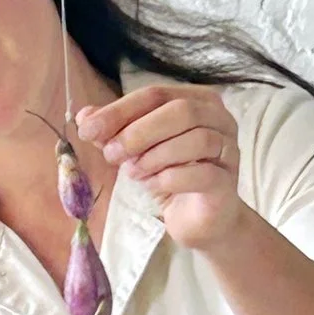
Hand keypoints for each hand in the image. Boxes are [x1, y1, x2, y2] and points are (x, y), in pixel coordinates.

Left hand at [76, 82, 245, 251]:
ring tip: (133, 173)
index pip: (155, 94)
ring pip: (196, 139)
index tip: (88, 130)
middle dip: (138, 132)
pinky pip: (201, 173)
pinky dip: (170, 178)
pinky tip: (153, 185)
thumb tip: (85, 116)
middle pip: (180, 110)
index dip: (119, 111)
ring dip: (154, 156)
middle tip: (111, 154)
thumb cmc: (171, 176)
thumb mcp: (137, 150)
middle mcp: (220, 119)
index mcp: (197, 100)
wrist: (199, 219)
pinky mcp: (227, 183)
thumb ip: (115, 131)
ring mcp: (228, 150)